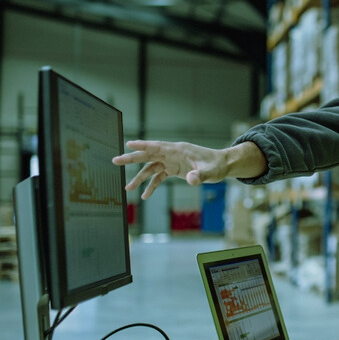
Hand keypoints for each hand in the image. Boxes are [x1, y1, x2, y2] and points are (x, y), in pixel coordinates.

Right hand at [112, 140, 266, 198]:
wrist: (223, 165)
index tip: (128, 144)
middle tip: (115, 161)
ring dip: (139, 177)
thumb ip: (200, 176)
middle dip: (132, 158)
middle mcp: (173, 154)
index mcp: (179, 150)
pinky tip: (145, 196)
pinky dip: (152, 186)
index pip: (157, 146)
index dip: (142, 145)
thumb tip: (191, 180)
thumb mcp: (211, 172)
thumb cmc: (218, 165)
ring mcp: (172, 162)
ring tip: (127, 188)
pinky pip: (159, 177)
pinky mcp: (175, 170)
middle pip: (148, 155)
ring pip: (151, 168)